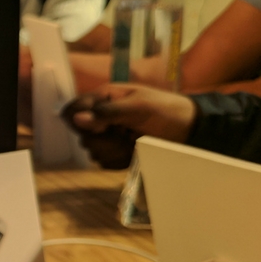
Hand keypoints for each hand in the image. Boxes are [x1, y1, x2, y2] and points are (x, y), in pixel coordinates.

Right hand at [62, 84, 197, 167]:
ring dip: (113, 151)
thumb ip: (107, 112)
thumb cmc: (165, 109)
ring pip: (92, 151)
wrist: (189, 129)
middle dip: (103, 139)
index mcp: (102, 99)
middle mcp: (100, 117)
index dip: (78, 121)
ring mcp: (108, 136)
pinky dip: (119, 161)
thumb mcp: (138, 106)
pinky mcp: (116, 152)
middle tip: (123, 134)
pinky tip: (132, 153)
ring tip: (132, 143)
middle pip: (81, 135)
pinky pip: (104, 162)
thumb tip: (77, 118)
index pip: (72, 110)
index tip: (98, 127)